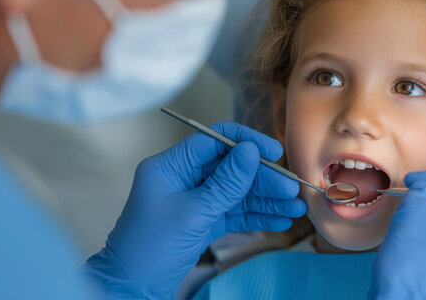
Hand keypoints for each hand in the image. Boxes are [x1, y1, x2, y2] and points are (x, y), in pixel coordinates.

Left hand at [84, 121, 305, 298]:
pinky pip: (233, 212)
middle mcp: (183, 178)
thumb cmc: (150, 248)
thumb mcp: (192, 213)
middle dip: (263, 179)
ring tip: (294, 208)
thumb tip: (250, 150)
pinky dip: (255, 216)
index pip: (214, 140)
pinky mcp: (202, 221)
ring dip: (265, 200)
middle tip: (291, 190)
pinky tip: (279, 220)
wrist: (131, 289)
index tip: (274, 152)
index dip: (246, 142)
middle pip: (231, 168)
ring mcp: (194, 201)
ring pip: (236, 193)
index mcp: (171, 166)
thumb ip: (225, 182)